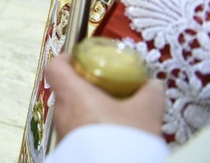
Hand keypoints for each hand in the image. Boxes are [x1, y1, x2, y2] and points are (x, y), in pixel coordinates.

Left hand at [46, 53, 164, 141]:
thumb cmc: (123, 142)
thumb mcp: (145, 113)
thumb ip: (150, 94)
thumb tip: (154, 84)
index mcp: (73, 94)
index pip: (55, 66)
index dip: (67, 59)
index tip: (83, 59)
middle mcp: (62, 112)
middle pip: (65, 89)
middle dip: (85, 86)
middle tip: (106, 86)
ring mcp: (63, 133)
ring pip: (72, 111)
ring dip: (89, 108)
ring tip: (114, 111)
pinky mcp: (70, 149)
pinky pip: (77, 131)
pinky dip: (91, 127)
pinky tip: (112, 133)